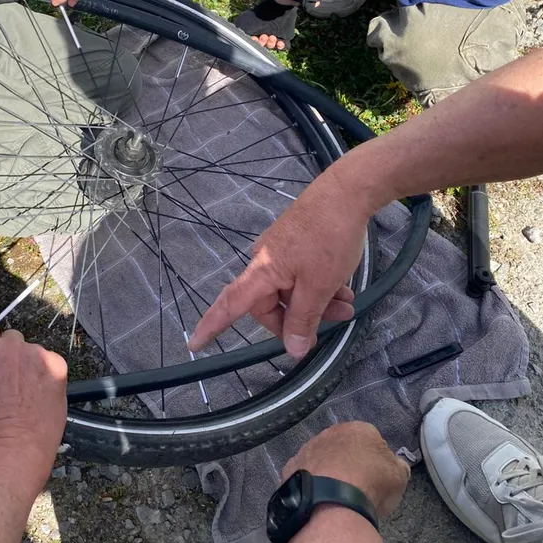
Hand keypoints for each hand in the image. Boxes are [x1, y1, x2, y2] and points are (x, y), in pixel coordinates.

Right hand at [0, 324, 67, 492]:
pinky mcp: (58, 368)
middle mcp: (14, 346)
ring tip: (20, 393)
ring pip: (31, 351)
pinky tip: (37, 395)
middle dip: (6, 355)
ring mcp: (39, 356)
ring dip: (27, 365)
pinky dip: (46, 375)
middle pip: (10, 339)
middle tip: (2, 382)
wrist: (14, 450)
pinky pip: (51, 363)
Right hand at [188, 173, 367, 357]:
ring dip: (316, 303)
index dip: (212, 326)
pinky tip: (343, 289)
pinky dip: (320, 285)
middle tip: (330, 324)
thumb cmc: (329, 238)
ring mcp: (282, 249)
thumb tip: (291, 350)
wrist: (347, 192)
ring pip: (292, 289)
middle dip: (298, 317)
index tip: (194, 345)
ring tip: (346, 306)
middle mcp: (265, 259)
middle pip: (270, 303)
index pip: (230, 305)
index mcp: (262, 271)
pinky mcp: (297, 241)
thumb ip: (303, 318)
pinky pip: (302, 274)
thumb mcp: (318, 285)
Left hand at [282, 422, 410, 517]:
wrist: (332, 500)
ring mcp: (307, 448)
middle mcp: (330, 432)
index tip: (376, 476)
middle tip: (355, 485)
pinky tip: (315, 496)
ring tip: (334, 494)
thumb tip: (395, 463)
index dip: (374, 458)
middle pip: (342, 446)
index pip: (370, 438)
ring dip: (326, 470)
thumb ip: (397, 465)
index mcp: (359, 429)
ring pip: (320, 457)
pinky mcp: (290, 466)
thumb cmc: (370, 485)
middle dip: (348, 461)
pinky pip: (303, 472)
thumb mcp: (398, 477)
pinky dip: (309, 481)